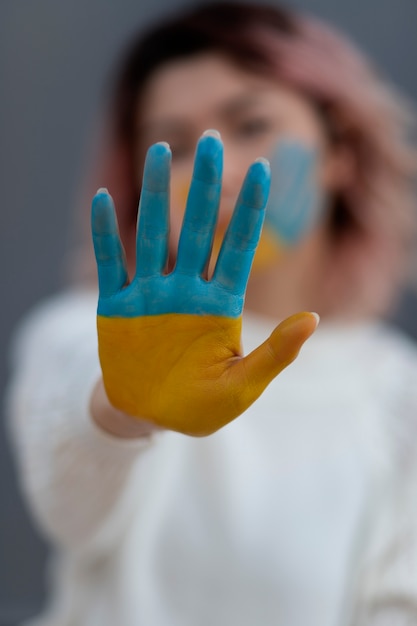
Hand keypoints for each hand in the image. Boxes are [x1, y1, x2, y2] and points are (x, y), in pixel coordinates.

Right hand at [91, 132, 317, 435]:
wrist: (147, 416)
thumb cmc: (199, 407)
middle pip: (198, 227)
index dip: (251, 210)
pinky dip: (105, 234)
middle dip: (206, 185)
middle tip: (214, 139)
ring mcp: (150, 293)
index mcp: (220, 304)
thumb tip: (315, 318)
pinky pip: (110, 262)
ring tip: (158, 149)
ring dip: (154, 193)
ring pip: (153, 233)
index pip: (240, 247)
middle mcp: (186, 289)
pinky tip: (103, 199)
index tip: (265, 169)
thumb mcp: (241, 386)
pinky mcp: (116, 305)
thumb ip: (275, 354)